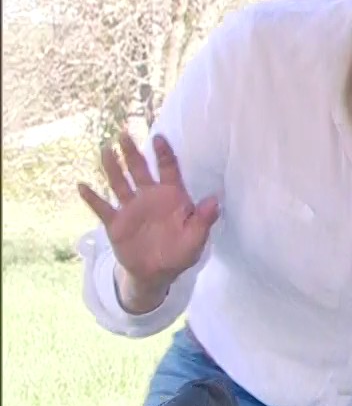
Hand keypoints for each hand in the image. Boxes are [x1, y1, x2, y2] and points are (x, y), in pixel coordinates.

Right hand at [78, 132, 219, 311]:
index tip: (159, 137)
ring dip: (112, 167)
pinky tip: (82, 185)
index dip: (164, 154)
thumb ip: (204, 219)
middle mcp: (150, 197)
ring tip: (106, 150)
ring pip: (120, 183)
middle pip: (140, 170)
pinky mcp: (116, 223)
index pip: (169, 169)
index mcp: (172, 197)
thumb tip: (215, 201)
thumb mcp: (196, 238)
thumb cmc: (180, 252)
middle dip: (132, 152)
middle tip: (124, 133)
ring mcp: (131, 209)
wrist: (157, 273)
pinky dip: (92, 198)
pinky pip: (102, 208)